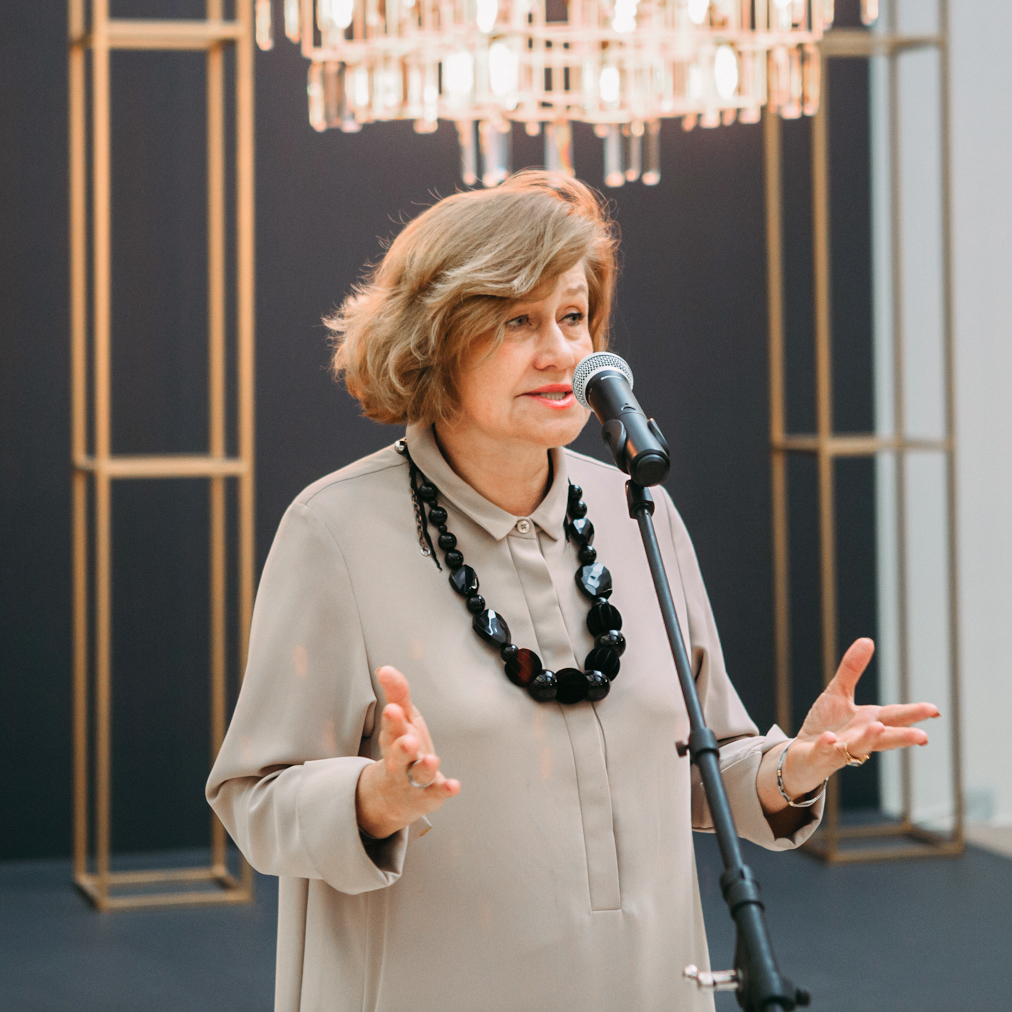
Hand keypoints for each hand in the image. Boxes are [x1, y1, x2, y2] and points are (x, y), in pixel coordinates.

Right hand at [355, 666, 459, 839]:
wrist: (394, 795)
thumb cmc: (400, 748)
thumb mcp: (400, 720)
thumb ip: (397, 694)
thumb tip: (385, 668)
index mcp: (393, 738)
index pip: (391, 727)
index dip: (392, 720)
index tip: (392, 709)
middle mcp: (400, 760)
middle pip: (400, 753)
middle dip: (403, 747)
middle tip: (408, 740)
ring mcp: (413, 779)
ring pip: (418, 774)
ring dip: (424, 767)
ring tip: (431, 760)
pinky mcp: (429, 794)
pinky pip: (436, 792)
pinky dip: (445, 789)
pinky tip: (454, 785)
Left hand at [758, 638, 939, 813]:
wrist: (803, 754)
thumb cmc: (827, 725)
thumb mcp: (838, 693)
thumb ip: (852, 669)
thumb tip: (868, 640)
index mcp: (869, 721)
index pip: (894, 716)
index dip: (914, 714)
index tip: (934, 710)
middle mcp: (860, 737)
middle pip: (885, 736)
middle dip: (903, 735)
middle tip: (923, 736)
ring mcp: (842, 748)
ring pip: (859, 746)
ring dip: (869, 738)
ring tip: (878, 728)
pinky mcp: (821, 755)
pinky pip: (825, 751)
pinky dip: (827, 745)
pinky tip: (829, 739)